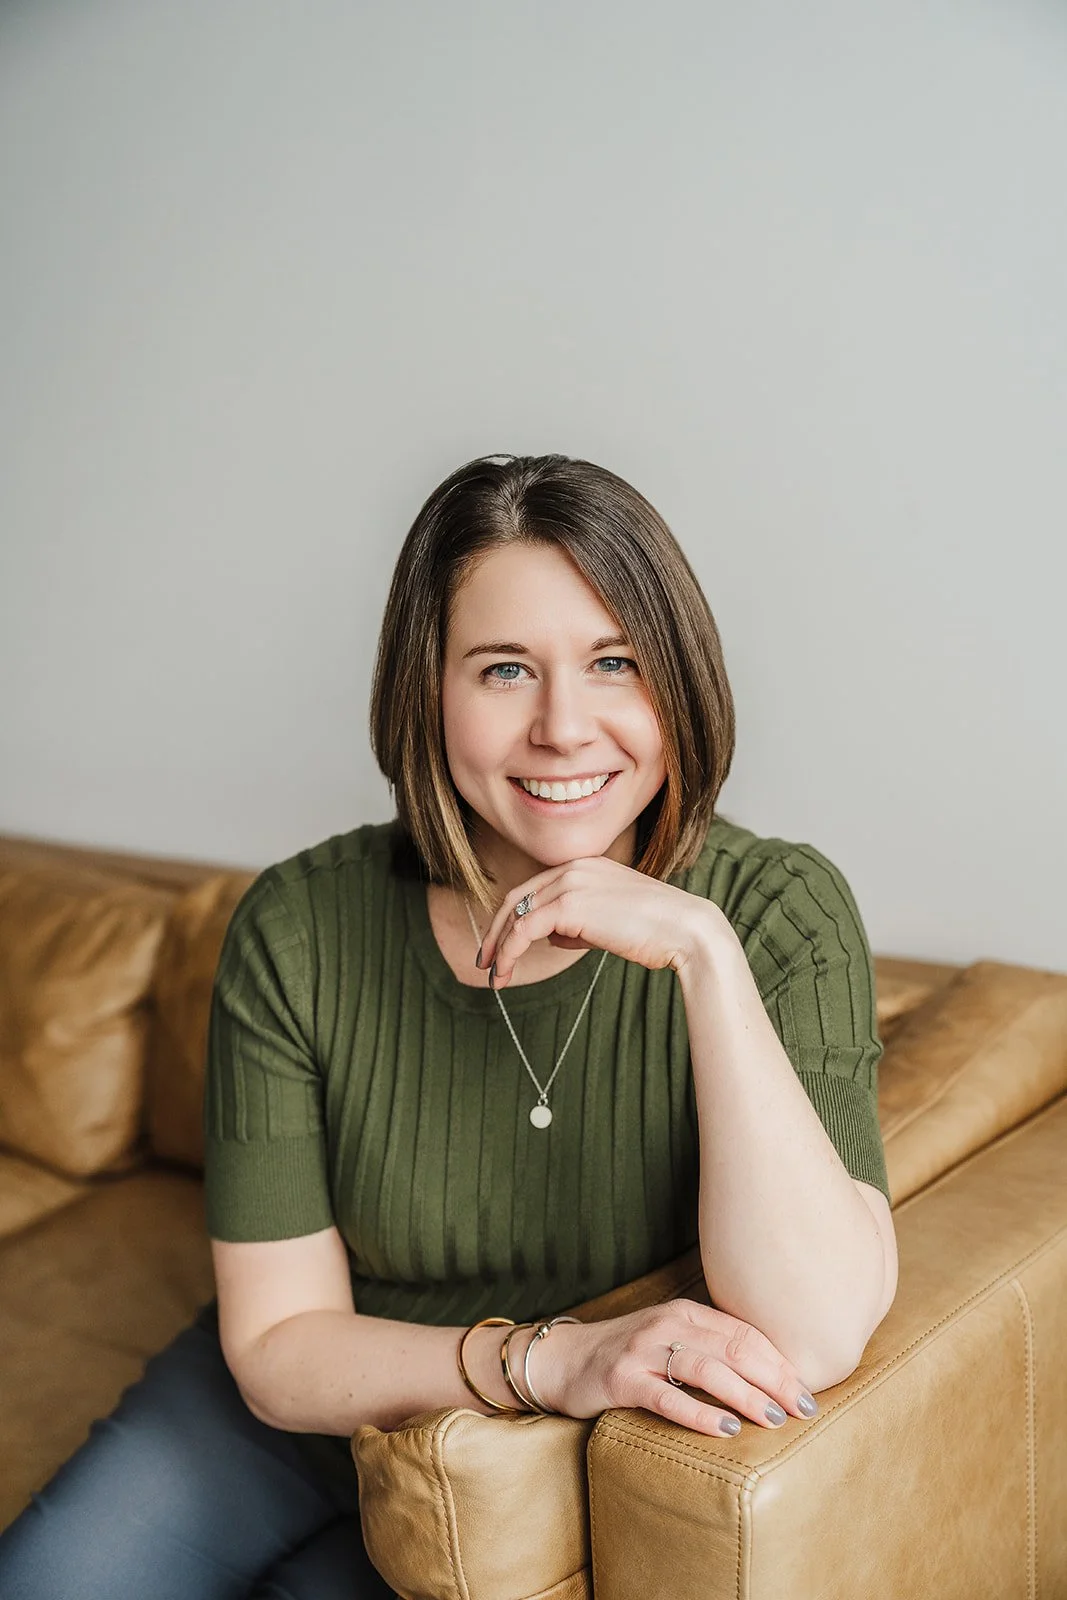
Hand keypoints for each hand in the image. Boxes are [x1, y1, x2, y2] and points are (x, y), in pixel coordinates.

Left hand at [474, 857, 722, 986]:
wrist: (685, 929)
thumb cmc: (657, 930)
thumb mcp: (611, 919)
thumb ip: (580, 922)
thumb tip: (553, 936)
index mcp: (586, 865)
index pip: (535, 889)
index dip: (513, 917)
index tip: (503, 944)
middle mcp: (574, 867)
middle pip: (517, 897)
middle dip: (497, 931)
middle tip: (485, 961)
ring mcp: (570, 882)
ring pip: (516, 914)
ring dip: (499, 947)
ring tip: (495, 976)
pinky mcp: (568, 905)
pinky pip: (524, 929)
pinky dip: (509, 952)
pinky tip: (507, 972)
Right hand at [528, 1299, 819, 1436]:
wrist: (563, 1359)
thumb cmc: (628, 1355)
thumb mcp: (670, 1340)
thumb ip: (711, 1348)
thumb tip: (770, 1376)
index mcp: (685, 1313)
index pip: (744, 1334)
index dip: (780, 1362)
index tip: (808, 1391)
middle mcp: (666, 1324)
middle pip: (733, 1349)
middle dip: (774, 1380)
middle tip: (803, 1409)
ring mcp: (642, 1351)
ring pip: (706, 1370)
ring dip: (745, 1395)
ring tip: (772, 1420)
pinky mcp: (621, 1380)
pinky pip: (667, 1396)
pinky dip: (700, 1413)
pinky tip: (724, 1431)